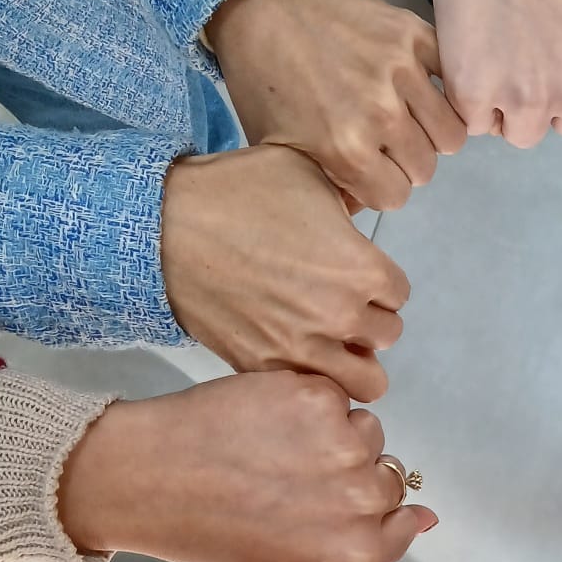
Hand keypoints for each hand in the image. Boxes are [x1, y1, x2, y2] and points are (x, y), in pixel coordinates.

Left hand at [58, 371, 434, 561]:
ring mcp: (342, 447)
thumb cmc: (216, 530)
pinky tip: (267, 424)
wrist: (149, 479)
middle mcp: (359, 502)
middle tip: (293, 478)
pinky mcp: (318, 399)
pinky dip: (308, 404)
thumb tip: (426, 517)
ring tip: (277, 450)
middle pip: (388, 473)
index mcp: (357, 553)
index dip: (367, 508)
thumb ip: (366, 551)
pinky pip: (337, 397)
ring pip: (367, 430)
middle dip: (350, 472)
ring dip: (334, 434)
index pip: (403, 518)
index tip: (329, 504)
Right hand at [160, 143, 409, 401]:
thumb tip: (356, 222)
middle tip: (339, 301)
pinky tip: (296, 352)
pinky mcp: (263, 367)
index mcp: (362, 269)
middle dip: (368, 318)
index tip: (355, 272)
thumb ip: (349, 204)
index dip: (378, 281)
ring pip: (364, 380)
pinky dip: (313, 378)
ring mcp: (302, 349)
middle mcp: (341, 316)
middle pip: (385, 335)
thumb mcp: (309, 173)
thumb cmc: (237, 189)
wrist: (162, 225)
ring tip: (329, 339)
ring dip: (351, 359)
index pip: (399, 293)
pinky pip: (311, 389)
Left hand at [208, 0, 465, 210]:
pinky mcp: (416, 36)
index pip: (397, 197)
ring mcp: (403, 72)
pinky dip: (445, 94)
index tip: (369, 170)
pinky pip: (455, 84)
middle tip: (385, 142)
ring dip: (430, 133)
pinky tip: (423, 92)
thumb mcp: (278, 148)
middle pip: (425, 169)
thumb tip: (363, 205)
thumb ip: (323, 186)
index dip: (381, 186)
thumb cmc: (262, 78)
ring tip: (409, 119)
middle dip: (405, 162)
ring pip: (451, 134)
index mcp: (344, 150)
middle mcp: (381, 115)